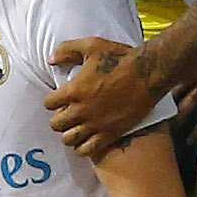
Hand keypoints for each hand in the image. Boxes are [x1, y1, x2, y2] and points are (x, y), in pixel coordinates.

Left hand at [42, 33, 159, 156]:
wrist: (148, 74)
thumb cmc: (121, 59)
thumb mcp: (92, 46)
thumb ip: (67, 50)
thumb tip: (51, 60)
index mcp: (74, 90)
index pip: (49, 104)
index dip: (52, 101)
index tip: (60, 99)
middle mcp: (82, 110)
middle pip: (56, 124)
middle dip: (59, 119)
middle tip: (68, 114)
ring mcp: (95, 124)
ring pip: (69, 139)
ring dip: (69, 134)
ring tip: (76, 128)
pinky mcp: (110, 133)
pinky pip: (88, 150)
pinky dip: (83, 147)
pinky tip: (86, 140)